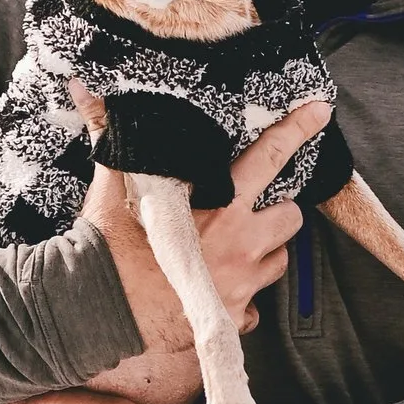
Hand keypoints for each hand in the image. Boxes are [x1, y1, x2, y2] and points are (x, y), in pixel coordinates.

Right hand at [90, 98, 329, 351]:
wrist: (96, 311)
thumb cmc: (106, 246)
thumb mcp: (112, 186)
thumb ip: (108, 132)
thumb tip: (83, 85)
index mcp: (217, 203)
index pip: (269, 156)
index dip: (297, 130)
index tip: (319, 112)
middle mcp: (239, 243)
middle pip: (291, 217)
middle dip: (278, 213)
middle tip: (251, 214)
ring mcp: (240, 284)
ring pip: (278, 262)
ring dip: (263, 255)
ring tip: (229, 253)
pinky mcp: (233, 318)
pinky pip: (255, 308)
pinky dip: (241, 301)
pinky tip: (214, 291)